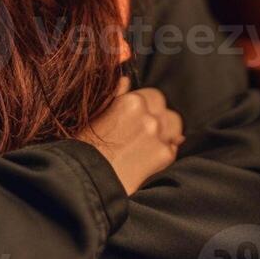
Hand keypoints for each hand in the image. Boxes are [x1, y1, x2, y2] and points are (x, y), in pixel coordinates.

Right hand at [80, 78, 184, 195]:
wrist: (87, 178)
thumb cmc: (84, 145)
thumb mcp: (95, 113)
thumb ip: (114, 94)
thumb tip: (126, 80)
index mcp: (131, 101)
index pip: (152, 95)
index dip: (145, 105)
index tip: (137, 116)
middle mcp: (149, 115)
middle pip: (165, 109)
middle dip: (157, 116)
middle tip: (143, 130)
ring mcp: (159, 136)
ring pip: (175, 126)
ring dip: (166, 131)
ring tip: (151, 142)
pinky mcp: (164, 156)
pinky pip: (173, 149)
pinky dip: (164, 152)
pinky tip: (149, 158)